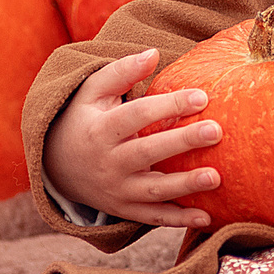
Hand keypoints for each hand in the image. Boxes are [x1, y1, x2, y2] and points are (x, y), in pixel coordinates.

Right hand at [40, 49, 221, 228]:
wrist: (57, 167)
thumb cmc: (83, 119)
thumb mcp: (91, 92)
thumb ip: (122, 72)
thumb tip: (153, 53)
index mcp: (99, 130)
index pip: (137, 116)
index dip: (168, 105)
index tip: (202, 96)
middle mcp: (107, 162)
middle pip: (147, 152)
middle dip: (182, 142)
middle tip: (216, 130)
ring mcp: (116, 190)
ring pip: (153, 191)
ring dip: (185, 186)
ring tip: (216, 177)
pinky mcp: (124, 209)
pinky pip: (153, 217)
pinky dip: (178, 220)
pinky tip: (206, 218)